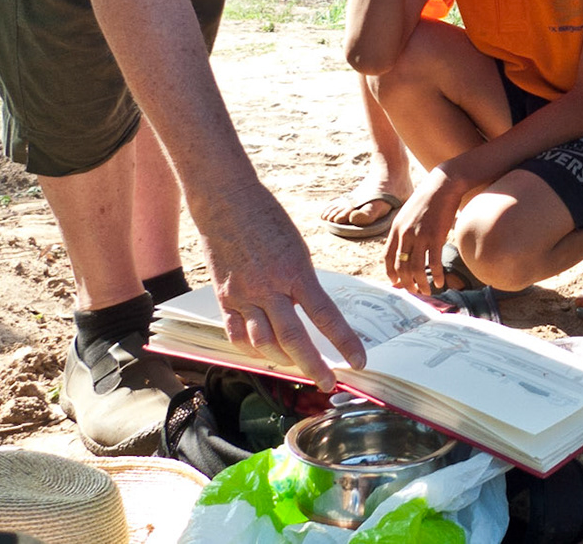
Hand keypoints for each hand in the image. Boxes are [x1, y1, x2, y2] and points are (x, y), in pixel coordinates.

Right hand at [200, 187, 366, 388]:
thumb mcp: (297, 247)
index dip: (344, 342)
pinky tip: (263, 354)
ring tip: (298, 369)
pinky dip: (251, 349)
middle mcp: (269, 287)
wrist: (225, 201)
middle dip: (313, 366)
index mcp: (296, 271)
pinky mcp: (223, 298)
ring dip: (282, 362)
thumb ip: (303, 281)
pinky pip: (235, 334)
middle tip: (328, 383)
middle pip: (293, 339)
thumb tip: (312, 311)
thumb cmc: (268, 218)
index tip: (360, 361)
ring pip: (262, 343)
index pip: (326, 315)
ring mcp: (243, 295)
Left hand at [384, 163, 474, 296]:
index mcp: (396, 229)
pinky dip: (437, 275)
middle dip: (406, 283)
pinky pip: (434, 262)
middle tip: (414, 291)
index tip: (397, 283)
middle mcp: (405, 234)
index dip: (391, 274)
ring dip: (421, 283)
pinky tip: (441, 282)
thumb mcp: (408, 215)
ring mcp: (420, 236)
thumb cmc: (427, 201)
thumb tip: (404, 249)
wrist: (443, 185)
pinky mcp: (436, 236)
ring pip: (416, 268)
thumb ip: (403, 231)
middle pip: (401, 267)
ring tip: (427, 291)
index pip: (388, 258)